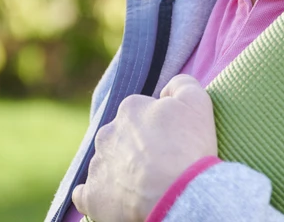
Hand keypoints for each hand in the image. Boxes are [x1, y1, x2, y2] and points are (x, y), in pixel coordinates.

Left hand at [72, 74, 217, 221]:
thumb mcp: (198, 102)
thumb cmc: (188, 149)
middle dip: (136, 149)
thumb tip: (166, 90)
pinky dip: (98, 195)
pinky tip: (113, 199)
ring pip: (107, 165)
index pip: (141, 114)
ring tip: (146, 187)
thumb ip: (182, 84)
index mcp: (129, 109)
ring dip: (121, 172)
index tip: (172, 144)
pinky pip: (86, 193)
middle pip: (121, 139)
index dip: (159, 129)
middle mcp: (107, 134)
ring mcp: (97, 165)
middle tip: (160, 166)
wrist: (177, 195)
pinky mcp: (91, 195)